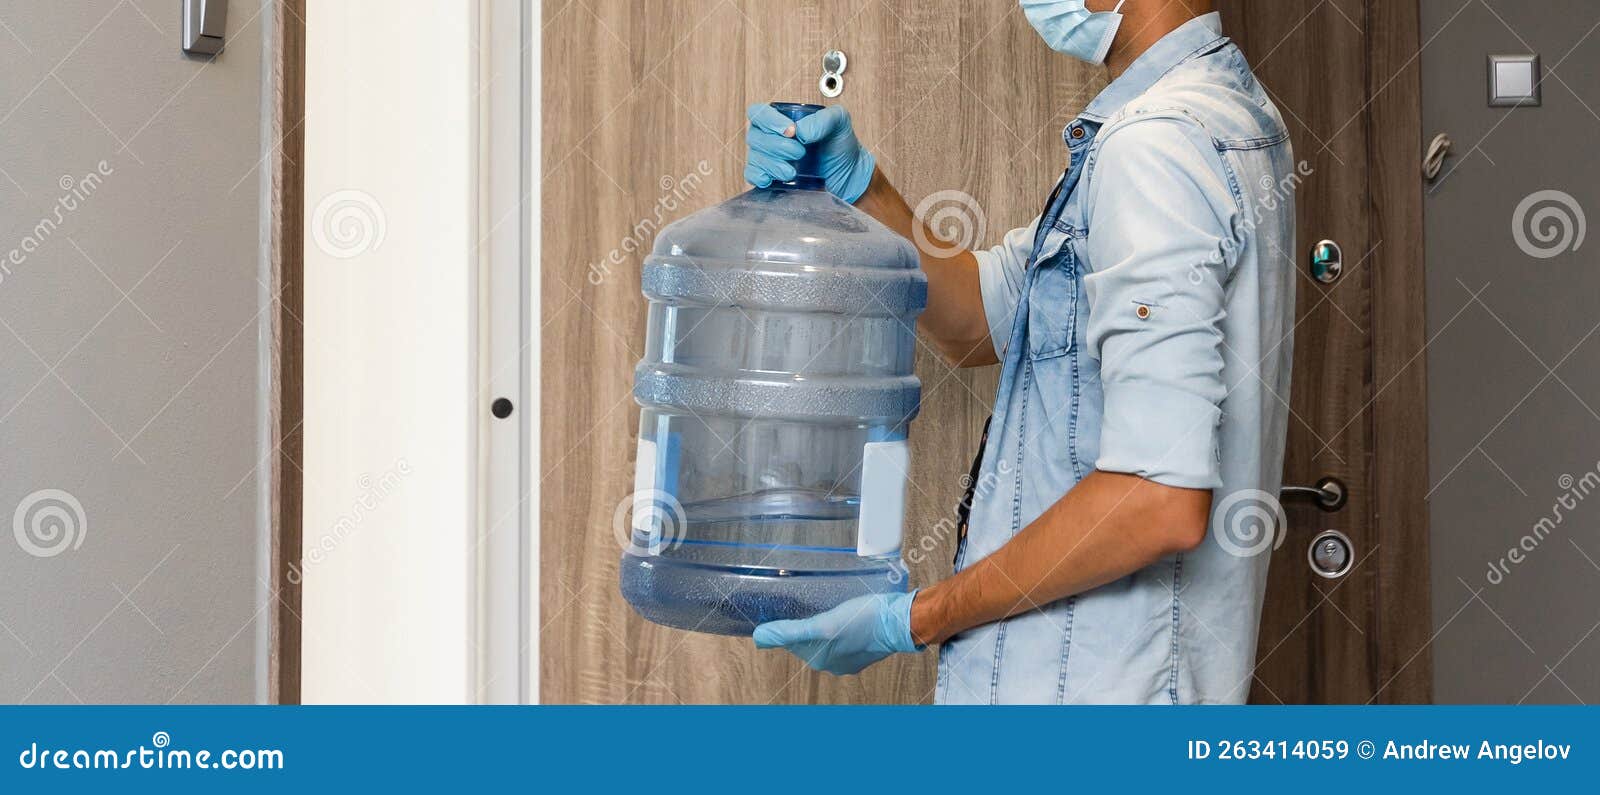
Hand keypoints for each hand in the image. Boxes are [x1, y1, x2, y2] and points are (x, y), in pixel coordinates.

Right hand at [744, 103, 876, 203]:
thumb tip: (801, 131)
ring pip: (754, 157)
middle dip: (777, 146)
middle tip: (800, 153)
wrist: (848, 173)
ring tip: (792, 172)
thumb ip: (824, 119)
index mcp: (781, 118)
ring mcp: (767, 158)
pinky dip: (758, 177)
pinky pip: (752, 175)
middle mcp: (770, 136)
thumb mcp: (839, 123)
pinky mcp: (770, 177)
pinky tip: (770, 180)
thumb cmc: (840, 144)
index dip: (769, 121)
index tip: (791, 131)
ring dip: (772, 165)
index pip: (759, 113)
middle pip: (756, 137)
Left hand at [752, 591, 920, 674]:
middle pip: (809, 638)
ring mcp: (852, 656)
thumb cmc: (866, 621)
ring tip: (827, 603)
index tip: (789, 605)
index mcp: (822, 660)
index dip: (789, 623)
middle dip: (806, 621)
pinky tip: (845, 611)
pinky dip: (841, 623)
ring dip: (824, 621)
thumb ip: (790, 632)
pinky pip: (845, 634)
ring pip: (828, 636)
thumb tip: (759, 639)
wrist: (903, 621)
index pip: (793, 640)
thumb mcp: (823, 625)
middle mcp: (835, 663)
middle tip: (808, 600)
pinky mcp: (866, 645)